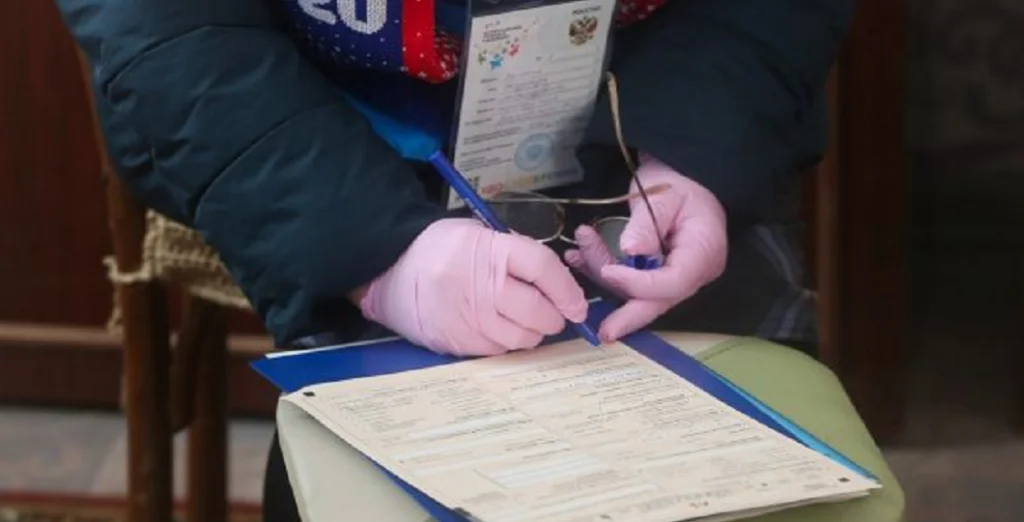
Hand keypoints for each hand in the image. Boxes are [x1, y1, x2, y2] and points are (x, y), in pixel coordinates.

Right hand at [357, 218, 588, 355]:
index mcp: (490, 251)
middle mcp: (482, 287)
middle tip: (552, 312)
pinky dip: (508, 342)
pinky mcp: (458, 343)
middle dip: (555, 315)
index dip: (567, 289)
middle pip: (540, 312)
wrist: (388, 269)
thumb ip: (515, 254)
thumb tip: (555, 281)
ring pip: (524, 338)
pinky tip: (498, 328)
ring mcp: (470, 319)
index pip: (543, 269)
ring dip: (533, 332)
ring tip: (523, 318)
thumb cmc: (439, 248)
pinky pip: (500, 350)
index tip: (577, 303)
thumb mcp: (479, 234)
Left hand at [565, 153, 726, 341]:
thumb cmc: (678, 180)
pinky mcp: (657, 271)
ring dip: (602, 275)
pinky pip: (630, 279)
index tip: (609, 271)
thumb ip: (646, 224)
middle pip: (659, 300)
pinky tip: (580, 256)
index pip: (673, 282)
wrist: (682, 173)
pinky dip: (603, 268)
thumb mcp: (662, 195)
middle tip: (603, 332)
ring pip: (637, 290)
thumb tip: (631, 250)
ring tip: (579, 249)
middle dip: (628, 316)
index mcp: (703, 252)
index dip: (639, 284)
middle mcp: (692, 271)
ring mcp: (675, 273)